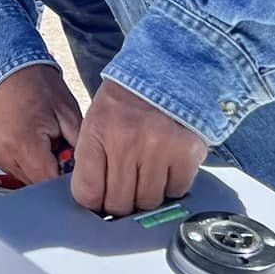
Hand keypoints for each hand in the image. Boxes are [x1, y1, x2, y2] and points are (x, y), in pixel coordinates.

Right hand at [0, 65, 81, 184]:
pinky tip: (23, 137)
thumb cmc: (37, 84)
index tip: (70, 163)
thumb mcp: (68, 114)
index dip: (64, 175)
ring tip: (38, 137)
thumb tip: (85, 171)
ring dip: (34, 164)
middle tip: (54, 142)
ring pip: (22, 176)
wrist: (7, 67)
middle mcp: (3, 153)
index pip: (49, 181)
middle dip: (49, 168)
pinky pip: (9, 166)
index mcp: (23, 144)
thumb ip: (78, 148)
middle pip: (35, 181)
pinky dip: (20, 158)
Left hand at [70, 80, 207, 215]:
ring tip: (149, 170)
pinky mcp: (187, 152)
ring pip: (149, 202)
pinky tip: (168, 166)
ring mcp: (159, 148)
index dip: (94, 201)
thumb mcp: (97, 121)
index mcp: (98, 132)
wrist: (168, 69)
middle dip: (121, 201)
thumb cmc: (128, 101)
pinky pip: (176, 190)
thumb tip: (94, 204)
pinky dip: (172, 185)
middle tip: (127, 186)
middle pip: (119, 204)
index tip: (101, 198)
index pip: (87, 193)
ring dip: (148, 193)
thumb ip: (92, 160)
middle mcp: (127, 142)